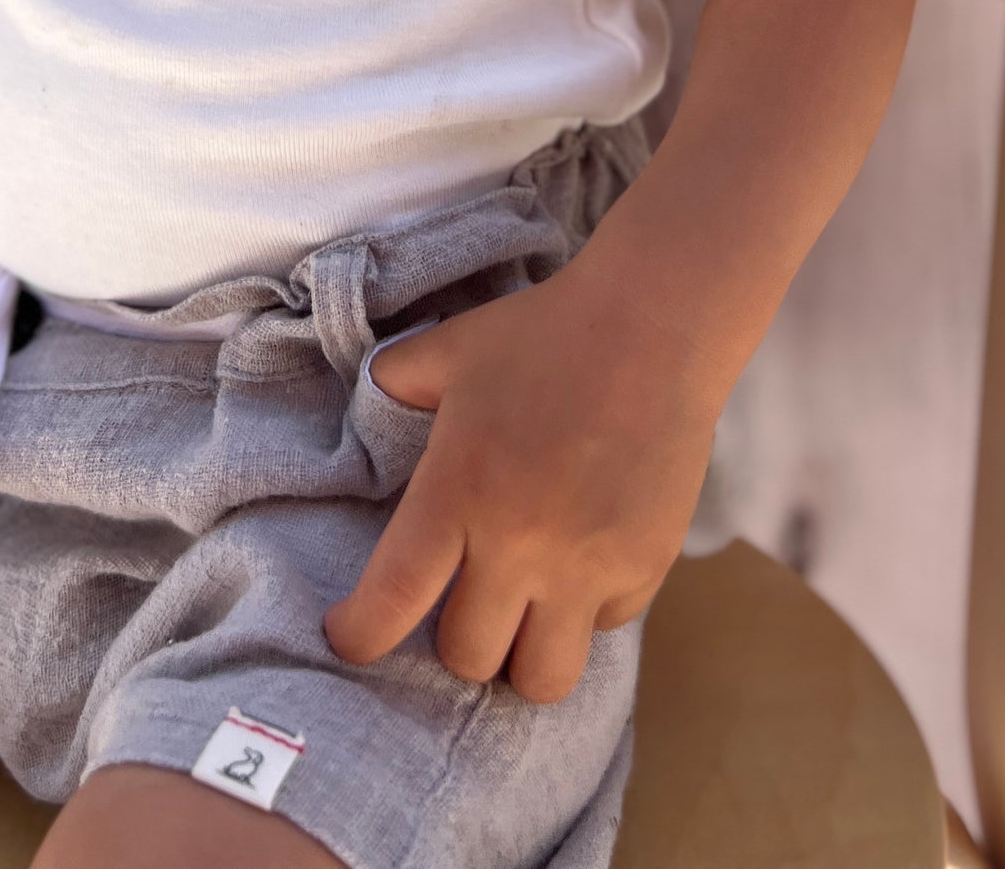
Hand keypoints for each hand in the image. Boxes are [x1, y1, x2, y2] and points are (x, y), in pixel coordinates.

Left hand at [324, 260, 717, 702]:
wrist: (654, 326)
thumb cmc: (543, 334)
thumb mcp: (449, 350)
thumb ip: (393, 385)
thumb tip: (363, 408)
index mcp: (458, 489)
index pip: (392, 599)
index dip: (360, 635)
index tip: (350, 636)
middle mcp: (519, 541)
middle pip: (467, 656)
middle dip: (453, 640)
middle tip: (458, 604)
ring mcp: (587, 564)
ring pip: (540, 678)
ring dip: (520, 655)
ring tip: (518, 617)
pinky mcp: (644, 568)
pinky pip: (602, 628)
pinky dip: (584, 612)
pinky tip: (580, 564)